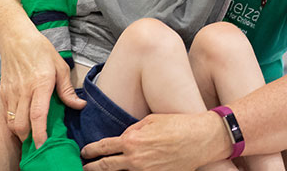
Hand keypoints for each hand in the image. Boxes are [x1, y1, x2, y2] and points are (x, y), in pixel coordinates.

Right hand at [0, 31, 85, 146]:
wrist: (15, 39)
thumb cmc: (40, 51)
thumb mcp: (61, 67)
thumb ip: (68, 90)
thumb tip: (79, 105)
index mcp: (41, 84)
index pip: (38, 115)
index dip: (40, 134)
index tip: (43, 145)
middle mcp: (23, 91)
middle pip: (21, 125)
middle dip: (29, 139)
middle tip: (40, 143)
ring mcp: (11, 92)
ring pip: (12, 123)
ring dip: (21, 133)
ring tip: (32, 135)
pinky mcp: (3, 93)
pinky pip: (6, 114)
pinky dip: (14, 122)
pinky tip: (24, 121)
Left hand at [81, 112, 226, 170]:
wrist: (201, 139)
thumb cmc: (179, 125)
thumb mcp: (152, 120)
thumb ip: (134, 130)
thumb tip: (125, 137)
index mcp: (132, 141)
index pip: (104, 148)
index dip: (91, 151)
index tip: (85, 152)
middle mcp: (135, 159)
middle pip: (106, 167)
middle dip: (92, 167)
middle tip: (85, 167)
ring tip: (103, 169)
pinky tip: (129, 169)